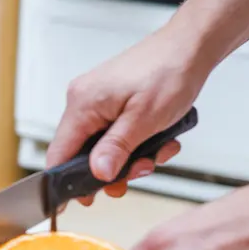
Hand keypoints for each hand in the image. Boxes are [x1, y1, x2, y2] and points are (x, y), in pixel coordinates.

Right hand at [45, 27, 210, 204]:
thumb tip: (96, 173)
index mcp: (82, 103)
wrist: (189, 47)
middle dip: (113, 168)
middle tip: (141, 171)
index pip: (59, 153)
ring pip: (102, 144)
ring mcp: (96, 99)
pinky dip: (135, 140)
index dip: (68, 182)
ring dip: (130, 155)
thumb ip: (116, 149)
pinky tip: (158, 138)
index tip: (82, 202)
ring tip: (158, 151)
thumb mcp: (145, 120)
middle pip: (82, 152)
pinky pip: (113, 131)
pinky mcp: (110, 99)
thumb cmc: (169, 73)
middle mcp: (82, 99)